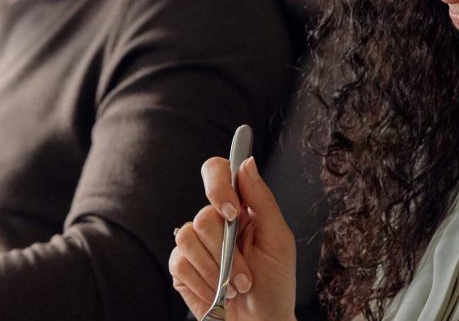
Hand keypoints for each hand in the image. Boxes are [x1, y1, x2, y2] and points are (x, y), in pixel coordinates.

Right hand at [170, 157, 297, 320]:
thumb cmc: (275, 286)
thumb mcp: (278, 242)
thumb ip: (262, 201)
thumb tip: (246, 163)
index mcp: (241, 208)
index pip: (218, 172)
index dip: (218, 185)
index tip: (232, 212)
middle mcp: (216, 222)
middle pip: (204, 216)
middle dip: (227, 253)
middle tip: (245, 277)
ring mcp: (196, 245)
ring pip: (187, 238)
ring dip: (216, 271)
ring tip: (235, 288)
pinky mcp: (182, 268)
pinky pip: (179, 262)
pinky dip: (202, 282)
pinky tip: (217, 295)